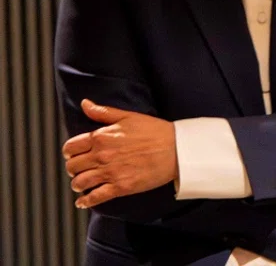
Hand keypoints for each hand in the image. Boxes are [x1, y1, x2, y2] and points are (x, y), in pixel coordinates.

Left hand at [62, 99, 177, 208]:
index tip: (73, 155)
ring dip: (77, 184)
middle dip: (73, 169)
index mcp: (102, 137)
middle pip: (72, 167)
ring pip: (80, 183)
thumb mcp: (128, 116)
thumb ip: (103, 112)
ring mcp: (110, 172)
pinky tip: (83, 202)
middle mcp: (102, 155)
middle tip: (79, 170)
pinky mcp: (120, 187)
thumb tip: (85, 104)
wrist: (176, 149)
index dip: (70, 152)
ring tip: (81, 184)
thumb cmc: (156, 131)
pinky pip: (94, 198)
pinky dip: (85, 201)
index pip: (71, 147)